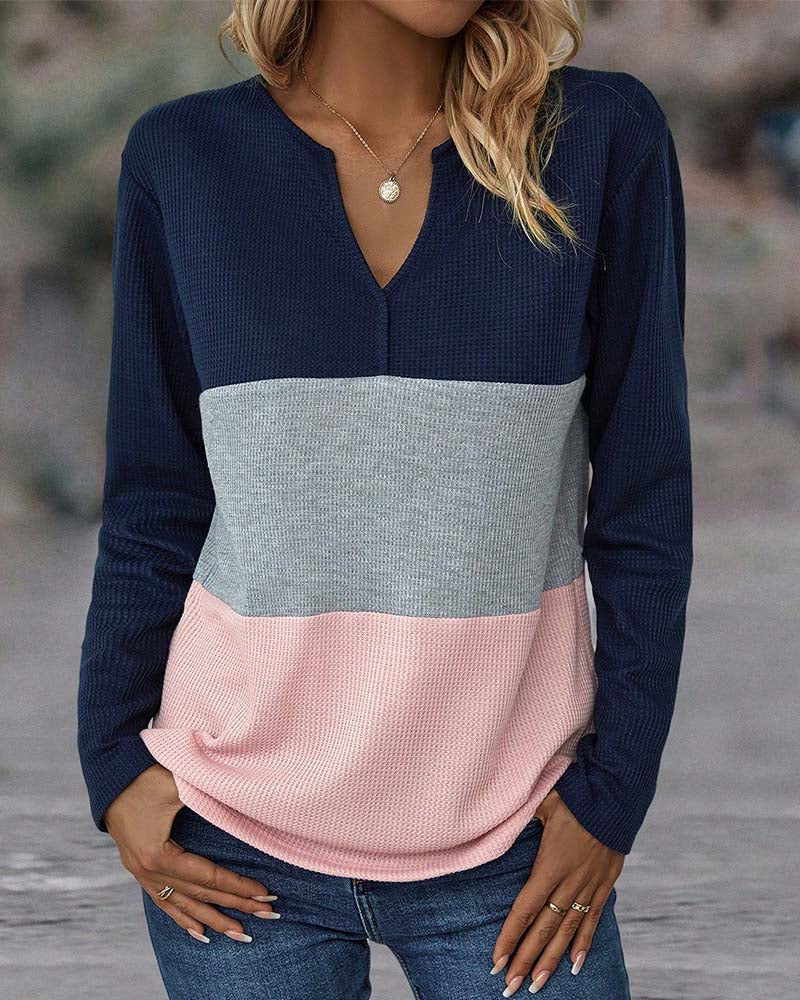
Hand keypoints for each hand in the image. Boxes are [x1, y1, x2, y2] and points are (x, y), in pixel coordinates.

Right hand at [104, 763, 279, 942]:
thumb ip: (207, 796)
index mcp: (159, 856)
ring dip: (213, 920)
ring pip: (183, 906)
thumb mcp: (177, 785)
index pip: (208, 878)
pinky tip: (200, 932)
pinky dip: (183, 918)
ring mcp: (142, 875)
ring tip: (239, 934)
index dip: (237, 887)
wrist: (110, 779)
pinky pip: (164, 902)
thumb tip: (242, 799)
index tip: (264, 895)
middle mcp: (150, 872)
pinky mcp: (140, 871)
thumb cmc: (145, 779)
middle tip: (266, 916)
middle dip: (235, 906)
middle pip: (199, 896)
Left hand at [491, 788, 623, 993]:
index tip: (496, 960)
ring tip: (536, 985)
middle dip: (525, 960)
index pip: (525, 908)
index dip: (510, 936)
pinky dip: (583, 944)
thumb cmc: (574, 798)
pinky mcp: (603, 886)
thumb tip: (497, 820)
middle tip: (510, 987)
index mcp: (550, 865)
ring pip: (567, 932)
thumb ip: (521, 818)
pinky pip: (592, 920)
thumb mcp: (542, 804)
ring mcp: (588, 887)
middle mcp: (569, 882)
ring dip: (550, 961)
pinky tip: (574, 966)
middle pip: (544, 929)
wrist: (615, 797)